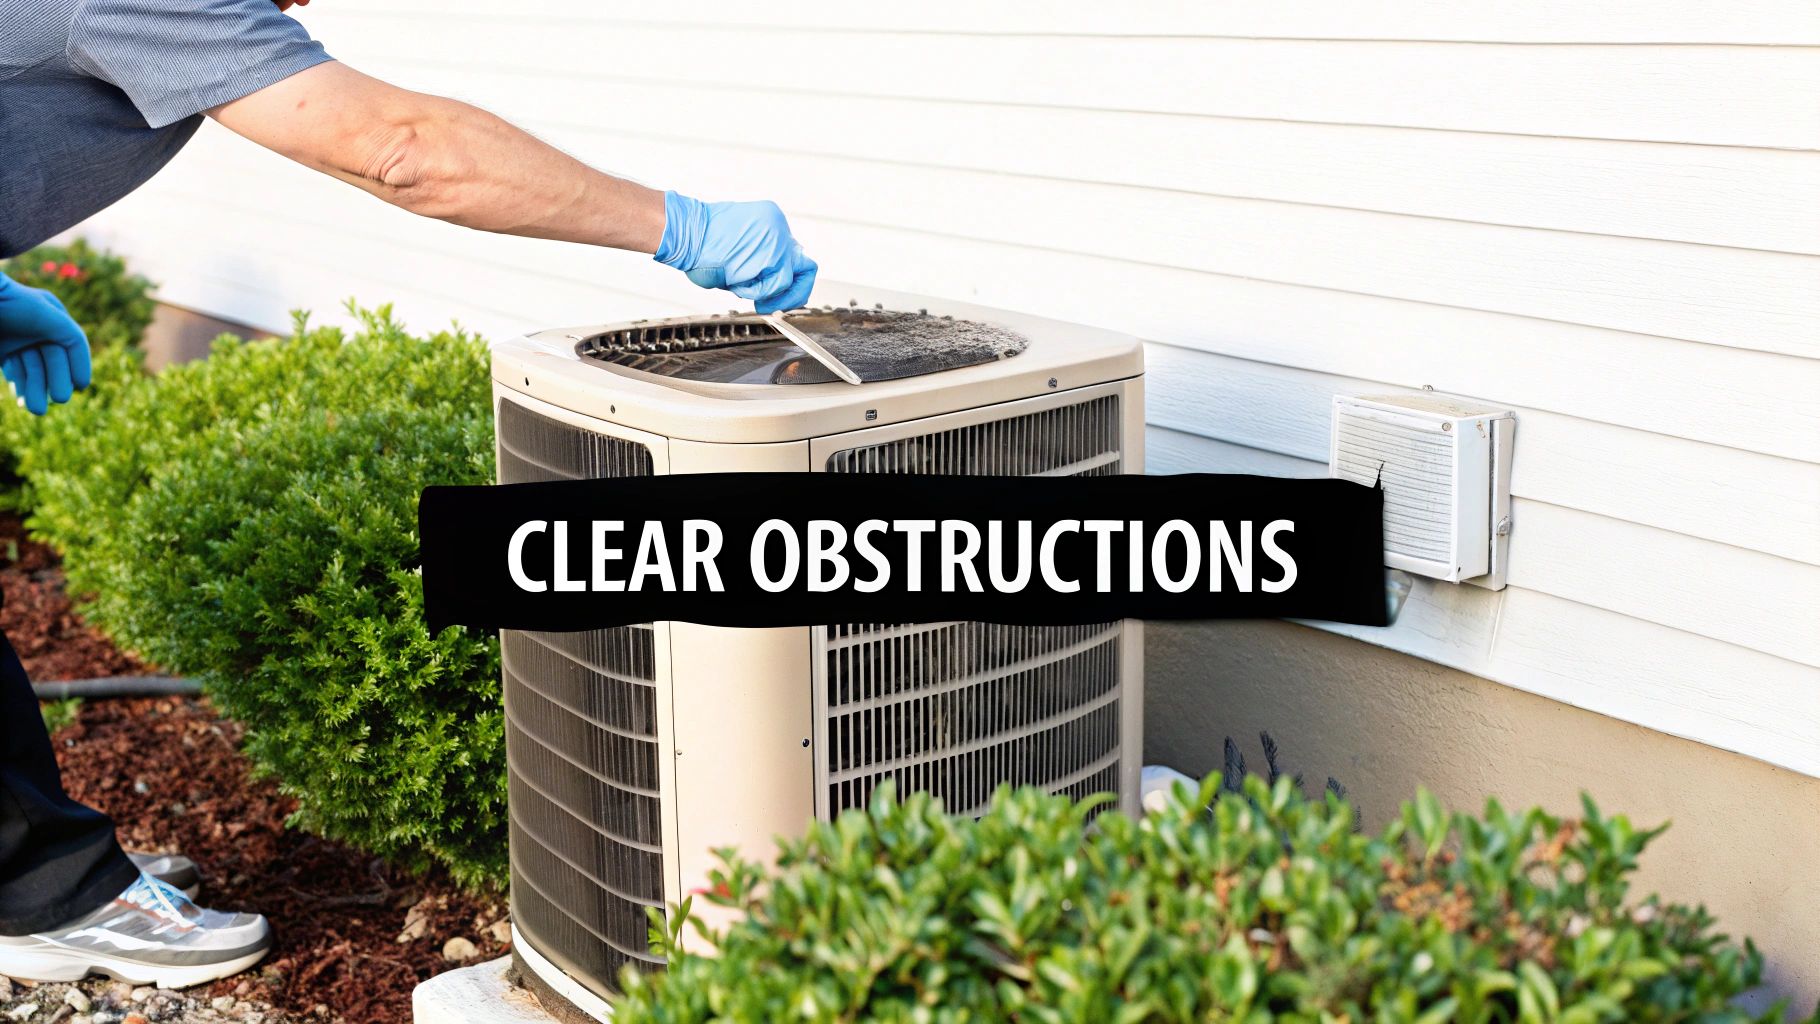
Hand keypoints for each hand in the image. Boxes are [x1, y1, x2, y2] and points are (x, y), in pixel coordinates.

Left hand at [0, 272, 92, 414]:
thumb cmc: (7, 301)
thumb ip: (70, 335)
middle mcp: (35, 326)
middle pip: (53, 358)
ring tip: (36, 410)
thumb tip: (82, 372)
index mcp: (49, 312)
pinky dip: (22, 386)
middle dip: (55, 380)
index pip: (71, 343)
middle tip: (59, 400)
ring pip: (34, 368)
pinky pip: (16, 371)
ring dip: (37, 389)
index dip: (78, 364)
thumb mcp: (44, 313)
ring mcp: (16, 339)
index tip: (80, 385)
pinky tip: (25, 400)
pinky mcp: (1, 350)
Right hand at [654, 192, 817, 313]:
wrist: (686, 233)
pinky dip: (758, 291)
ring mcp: (779, 238)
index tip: (777, 295)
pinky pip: (777, 285)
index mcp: (771, 221)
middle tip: (776, 307)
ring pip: (789, 280)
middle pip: (804, 267)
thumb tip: (777, 284)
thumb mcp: (739, 248)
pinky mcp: (774, 253)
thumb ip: (761, 261)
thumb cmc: (702, 244)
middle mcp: (779, 226)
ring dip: (767, 293)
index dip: (787, 281)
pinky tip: (739, 282)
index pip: (793, 255)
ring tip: (742, 287)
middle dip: (793, 294)